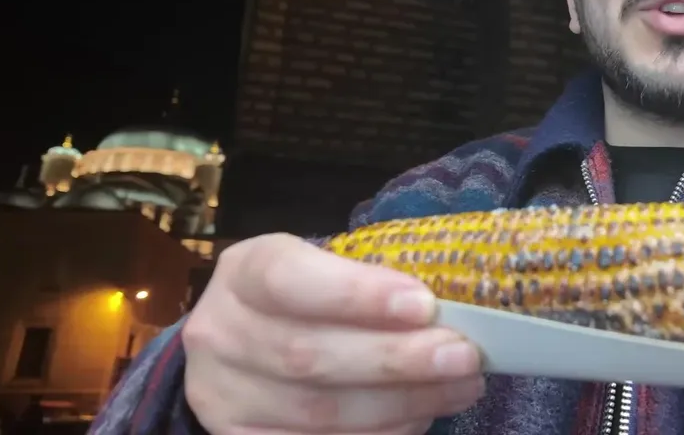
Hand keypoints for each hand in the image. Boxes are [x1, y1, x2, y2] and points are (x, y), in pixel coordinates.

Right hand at [183, 233, 484, 434]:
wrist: (242, 342)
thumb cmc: (305, 295)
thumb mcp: (323, 266)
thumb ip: (369, 282)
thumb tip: (446, 310)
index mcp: (243, 271)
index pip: (291, 280)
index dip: (358, 295)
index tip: (424, 305)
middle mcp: (220, 333)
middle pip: (309, 355)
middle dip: (397, 359)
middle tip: (463, 356)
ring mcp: (223, 395)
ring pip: (318, 411)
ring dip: (401, 402)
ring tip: (459, 387)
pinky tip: (419, 417)